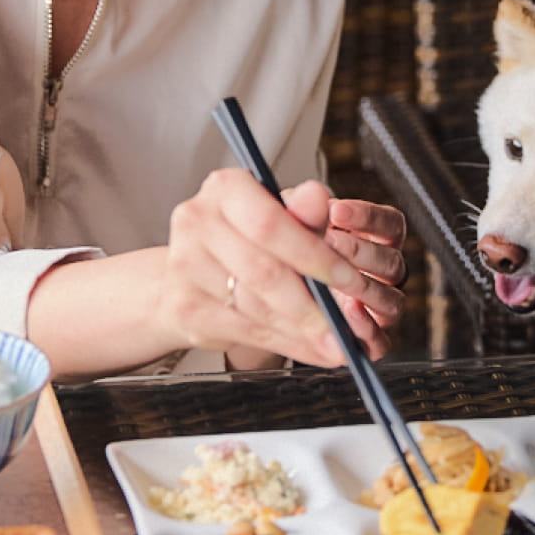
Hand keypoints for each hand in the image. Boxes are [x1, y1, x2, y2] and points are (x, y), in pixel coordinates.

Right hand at [158, 169, 388, 367]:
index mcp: (225, 188)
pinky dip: (285, 344)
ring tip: (332, 342)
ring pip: (256, 307)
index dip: (315, 256)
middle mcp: (197, 221)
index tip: (349, 280)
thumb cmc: (243, 241)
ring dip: (301, 331)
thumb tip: (319, 197)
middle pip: (263, 271)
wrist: (189, 275)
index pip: (271, 223)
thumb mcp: (281, 219)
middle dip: (311, 305)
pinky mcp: (186, 307)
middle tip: (344, 327)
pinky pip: (246, 331)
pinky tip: (307, 346)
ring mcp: (185, 266)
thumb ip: (305, 214)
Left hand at [282, 183, 407, 359]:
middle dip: (358, 253)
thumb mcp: (289, 227)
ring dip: (364, 289)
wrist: (268, 297)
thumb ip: (302, 211)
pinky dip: (367, 329)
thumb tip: (312, 194)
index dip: (368, 218)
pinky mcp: (367, 340)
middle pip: (391, 263)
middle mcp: (381, 276)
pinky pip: (381, 342)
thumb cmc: (286, 255)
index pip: (390, 226)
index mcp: (374, 243)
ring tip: (335, 280)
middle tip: (329, 243)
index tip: (336, 210)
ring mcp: (378, 309)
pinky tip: (346, 313)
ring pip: (391, 301)